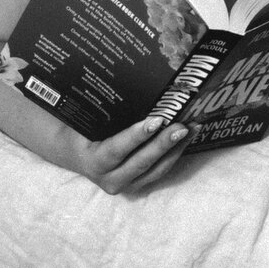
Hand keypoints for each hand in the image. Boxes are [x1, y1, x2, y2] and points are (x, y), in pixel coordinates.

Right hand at [74, 115, 197, 194]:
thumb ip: (99, 110)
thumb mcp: (84, 121)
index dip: (136, 136)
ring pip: (156, 169)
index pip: (116, 149)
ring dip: (176, 148)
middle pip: (141, 163)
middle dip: (164, 144)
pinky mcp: (139, 184)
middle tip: (182, 126)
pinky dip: (175, 153)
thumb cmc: (80, 130)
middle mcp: (110, 179)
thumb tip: (123, 82)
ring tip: (193, 128)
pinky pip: (160, 170)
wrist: (75, 153)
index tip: (156, 120)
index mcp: (93, 162)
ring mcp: (126, 185)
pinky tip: (188, 137)